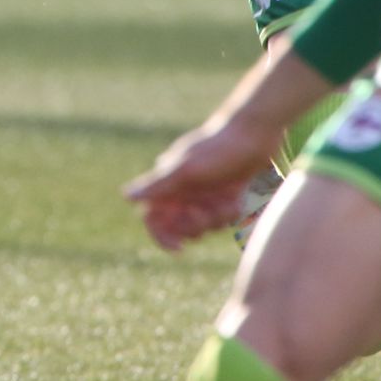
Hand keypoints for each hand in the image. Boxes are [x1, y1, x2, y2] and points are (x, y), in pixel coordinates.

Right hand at [125, 113, 278, 251]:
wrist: (254, 132)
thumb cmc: (218, 149)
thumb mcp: (186, 169)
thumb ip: (158, 185)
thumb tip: (126, 196)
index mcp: (167, 184)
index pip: (153, 218)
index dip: (162, 235)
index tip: (179, 248)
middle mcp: (183, 190)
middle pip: (179, 226)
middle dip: (196, 226)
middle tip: (209, 212)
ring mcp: (204, 193)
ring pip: (204, 224)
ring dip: (217, 218)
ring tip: (228, 201)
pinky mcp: (224, 194)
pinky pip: (223, 217)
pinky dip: (231, 212)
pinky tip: (238, 198)